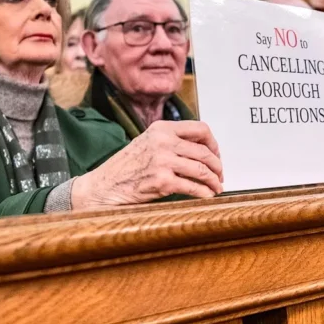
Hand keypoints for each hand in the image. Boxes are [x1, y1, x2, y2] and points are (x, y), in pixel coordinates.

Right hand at [71, 121, 222, 208]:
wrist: (103, 186)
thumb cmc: (126, 167)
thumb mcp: (148, 142)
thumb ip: (171, 141)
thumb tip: (202, 150)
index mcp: (162, 128)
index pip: (200, 128)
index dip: (213, 143)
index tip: (216, 155)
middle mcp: (163, 141)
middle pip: (204, 152)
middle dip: (217, 166)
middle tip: (220, 175)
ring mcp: (163, 161)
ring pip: (202, 169)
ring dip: (214, 181)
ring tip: (217, 187)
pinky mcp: (162, 181)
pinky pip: (193, 186)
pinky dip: (204, 192)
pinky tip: (207, 195)